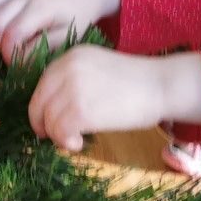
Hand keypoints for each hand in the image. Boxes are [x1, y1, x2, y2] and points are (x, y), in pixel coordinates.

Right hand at [0, 0, 120, 63]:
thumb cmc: (80, 15)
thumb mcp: (68, 34)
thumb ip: (44, 46)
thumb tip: (21, 58)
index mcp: (40, 7)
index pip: (12, 33)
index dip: (11, 53)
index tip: (20, 62)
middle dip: (0, 42)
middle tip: (15, 51)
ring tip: (5, 37)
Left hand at [29, 48, 200, 152]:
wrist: (161, 85)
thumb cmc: (137, 82)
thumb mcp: (99, 69)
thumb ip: (74, 81)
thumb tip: (52, 110)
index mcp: (71, 56)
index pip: (42, 86)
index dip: (42, 108)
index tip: (48, 122)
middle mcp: (66, 69)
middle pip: (38, 103)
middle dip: (43, 124)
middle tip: (57, 137)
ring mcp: (72, 89)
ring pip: (47, 121)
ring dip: (58, 136)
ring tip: (75, 140)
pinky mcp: (80, 111)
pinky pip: (59, 132)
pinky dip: (66, 142)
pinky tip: (80, 144)